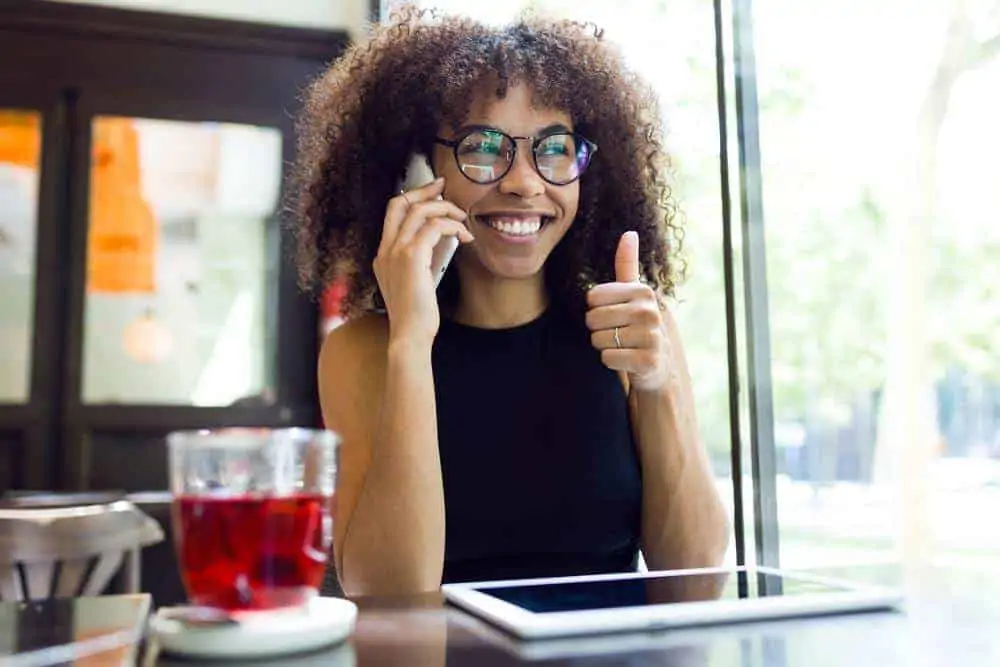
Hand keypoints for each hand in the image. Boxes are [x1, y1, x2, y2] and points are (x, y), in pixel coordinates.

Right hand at [373, 177, 473, 344]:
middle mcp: (386, 249)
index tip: (433, 193)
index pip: (393, 213)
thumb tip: (441, 242)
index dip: (413, 197)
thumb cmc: (416, 316)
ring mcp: (396, 251)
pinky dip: (453, 226)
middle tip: (444, 187)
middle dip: (424, 191)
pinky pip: (435, 227)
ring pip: (420, 211)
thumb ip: (419, 262)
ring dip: (446, 210)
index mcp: (383, 255)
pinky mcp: (412, 256)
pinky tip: (464, 237)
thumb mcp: (414, 283)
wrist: (409, 334)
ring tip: (462, 220)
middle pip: (400, 203)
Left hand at [585, 231, 668, 392]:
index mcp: (643, 292)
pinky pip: (607, 357)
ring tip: (622, 346)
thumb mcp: (634, 294)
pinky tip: (626, 359)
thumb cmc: (638, 326)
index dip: (596, 309)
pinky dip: (610, 361)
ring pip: (598, 339)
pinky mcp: (648, 361)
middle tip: (617, 334)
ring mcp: (651, 337)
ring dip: (604, 346)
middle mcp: (650, 312)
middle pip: (592, 318)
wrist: (658, 365)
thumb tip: (629, 232)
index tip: (614, 315)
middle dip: (598, 329)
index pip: (592, 297)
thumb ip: (627, 265)